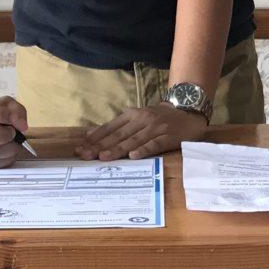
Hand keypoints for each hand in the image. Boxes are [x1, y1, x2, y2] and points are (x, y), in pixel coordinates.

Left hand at [75, 103, 206, 160]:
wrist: (187, 111)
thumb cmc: (159, 118)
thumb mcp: (137, 117)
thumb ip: (116, 126)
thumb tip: (90, 133)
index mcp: (133, 115)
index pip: (111, 127)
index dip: (96, 137)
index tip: (80, 147)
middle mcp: (142, 120)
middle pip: (119, 134)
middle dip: (101, 145)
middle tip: (85, 155)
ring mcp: (155, 128)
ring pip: (133, 140)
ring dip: (118, 149)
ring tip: (104, 157)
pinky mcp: (168, 137)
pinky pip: (154, 144)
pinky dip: (144, 150)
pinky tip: (133, 156)